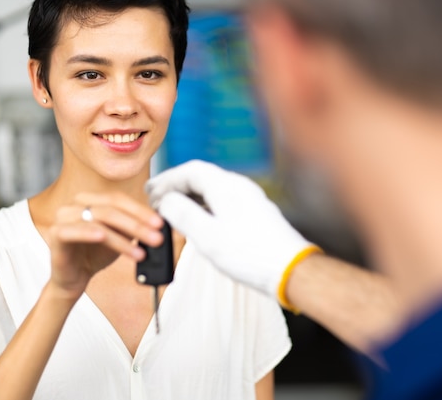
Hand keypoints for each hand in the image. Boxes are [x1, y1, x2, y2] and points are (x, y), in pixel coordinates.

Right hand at [47, 192, 163, 300]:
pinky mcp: (56, 233)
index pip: (118, 199)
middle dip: (137, 224)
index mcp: (91, 200)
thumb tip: (157, 224)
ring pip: (99, 221)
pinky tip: (103, 237)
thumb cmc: (94, 255)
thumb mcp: (120, 238)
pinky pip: (74, 231)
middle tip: (156, 238)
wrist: (73, 279)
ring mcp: (64, 217)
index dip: (141, 210)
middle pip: (111, 208)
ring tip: (140, 253)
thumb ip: (134, 227)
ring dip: (123, 238)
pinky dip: (90, 233)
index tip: (160, 223)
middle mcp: (76, 204)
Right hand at [146, 160, 320, 306]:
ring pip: (213, 190)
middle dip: (177, 187)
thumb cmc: (251, 255)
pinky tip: (198, 222)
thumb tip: (166, 201)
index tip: (151, 191)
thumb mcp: (207, 237)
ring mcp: (249, 199)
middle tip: (157, 201)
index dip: (167, 179)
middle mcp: (240, 187)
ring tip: (172, 212)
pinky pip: (223, 201)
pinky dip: (204, 206)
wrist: (290, 270)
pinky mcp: (255, 214)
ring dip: (190, 197)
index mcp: (227, 186)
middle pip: (202, 177)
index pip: (191, 170)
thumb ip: (183, 215)